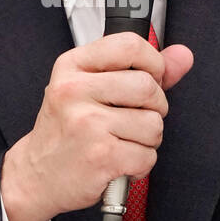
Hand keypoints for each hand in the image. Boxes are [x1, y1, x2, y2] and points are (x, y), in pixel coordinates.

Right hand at [1, 31, 193, 220]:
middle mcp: (75, 91)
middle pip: (148, 86)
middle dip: (154, 107)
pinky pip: (147, 155)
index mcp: (72, 66)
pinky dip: (140, 164)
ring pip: (153, 124)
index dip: (152, 62)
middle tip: (134, 118)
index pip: (129, 45)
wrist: (36, 175)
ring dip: (148, 139)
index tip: (149, 77)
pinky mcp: (100, 156)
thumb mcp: (91, 88)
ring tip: (124, 141)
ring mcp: (87, 124)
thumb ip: (140, 69)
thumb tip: (182, 56)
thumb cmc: (66, 130)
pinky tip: (120, 161)